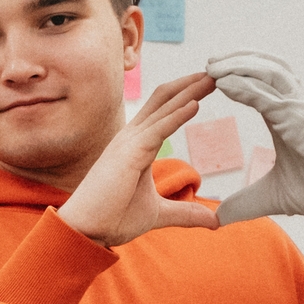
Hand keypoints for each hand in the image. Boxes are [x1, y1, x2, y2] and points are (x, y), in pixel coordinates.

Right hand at [56, 73, 218, 246]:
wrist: (86, 232)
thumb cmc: (112, 218)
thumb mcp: (158, 214)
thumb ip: (185, 212)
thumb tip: (214, 221)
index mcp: (136, 144)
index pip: (163, 109)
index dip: (185, 94)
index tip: (208, 85)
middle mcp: (131, 137)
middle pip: (164, 99)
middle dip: (190, 84)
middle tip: (217, 72)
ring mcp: (128, 142)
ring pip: (163, 107)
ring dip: (189, 91)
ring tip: (212, 78)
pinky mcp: (128, 154)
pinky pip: (158, 129)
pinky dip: (177, 115)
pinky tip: (196, 104)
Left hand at [206, 50, 303, 235]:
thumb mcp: (274, 196)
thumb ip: (245, 202)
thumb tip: (219, 218)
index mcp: (290, 115)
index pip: (264, 82)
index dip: (241, 73)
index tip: (215, 72)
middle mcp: (298, 105)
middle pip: (266, 68)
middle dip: (237, 60)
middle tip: (210, 61)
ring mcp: (303, 109)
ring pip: (269, 74)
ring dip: (239, 66)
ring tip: (213, 66)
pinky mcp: (303, 121)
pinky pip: (269, 98)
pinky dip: (246, 88)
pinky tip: (224, 83)